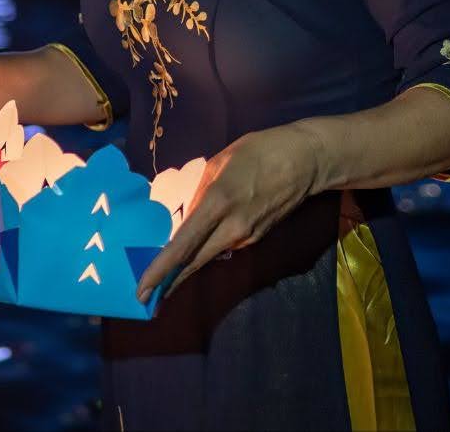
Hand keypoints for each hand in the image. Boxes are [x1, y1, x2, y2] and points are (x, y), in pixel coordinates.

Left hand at [134, 124, 321, 302]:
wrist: (306, 160)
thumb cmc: (260, 151)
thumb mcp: (221, 161)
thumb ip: (200, 191)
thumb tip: (186, 215)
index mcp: (219, 202)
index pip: (184, 245)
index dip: (161, 269)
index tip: (142, 289)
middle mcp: (233, 228)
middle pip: (195, 263)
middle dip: (168, 282)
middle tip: (144, 299)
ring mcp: (247, 237)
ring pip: (208, 256)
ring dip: (185, 266)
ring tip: (162, 273)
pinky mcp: (256, 238)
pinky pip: (223, 246)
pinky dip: (204, 251)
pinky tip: (193, 248)